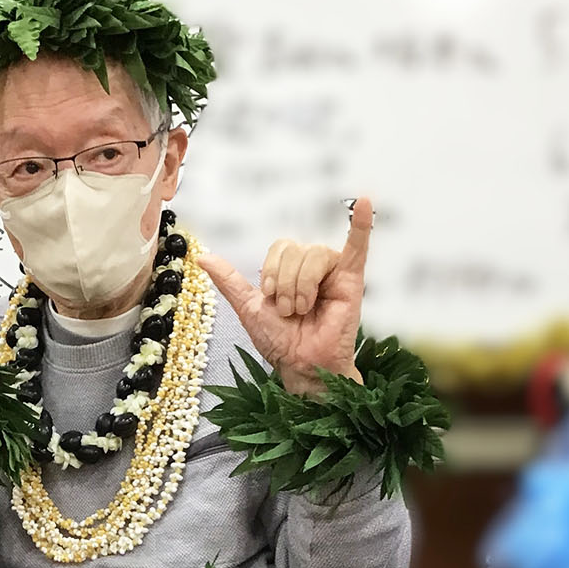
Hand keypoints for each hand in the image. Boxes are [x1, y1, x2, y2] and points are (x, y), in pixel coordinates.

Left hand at [197, 197, 372, 396]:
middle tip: (290, 310)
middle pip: (296, 249)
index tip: (270, 297)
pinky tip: (365, 203)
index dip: (272, 270)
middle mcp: (311, 267)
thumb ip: (229, 280)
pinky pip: (358, 246)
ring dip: (302, 285)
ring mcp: (333, 272)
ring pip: (314, 254)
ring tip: (304, 309)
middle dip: (286, 283)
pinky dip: (362, 225)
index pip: (281, 247)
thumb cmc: (280, 341)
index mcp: (289, 269)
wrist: (301, 364)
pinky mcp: (352, 280)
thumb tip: (203, 257)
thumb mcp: (248, 306)